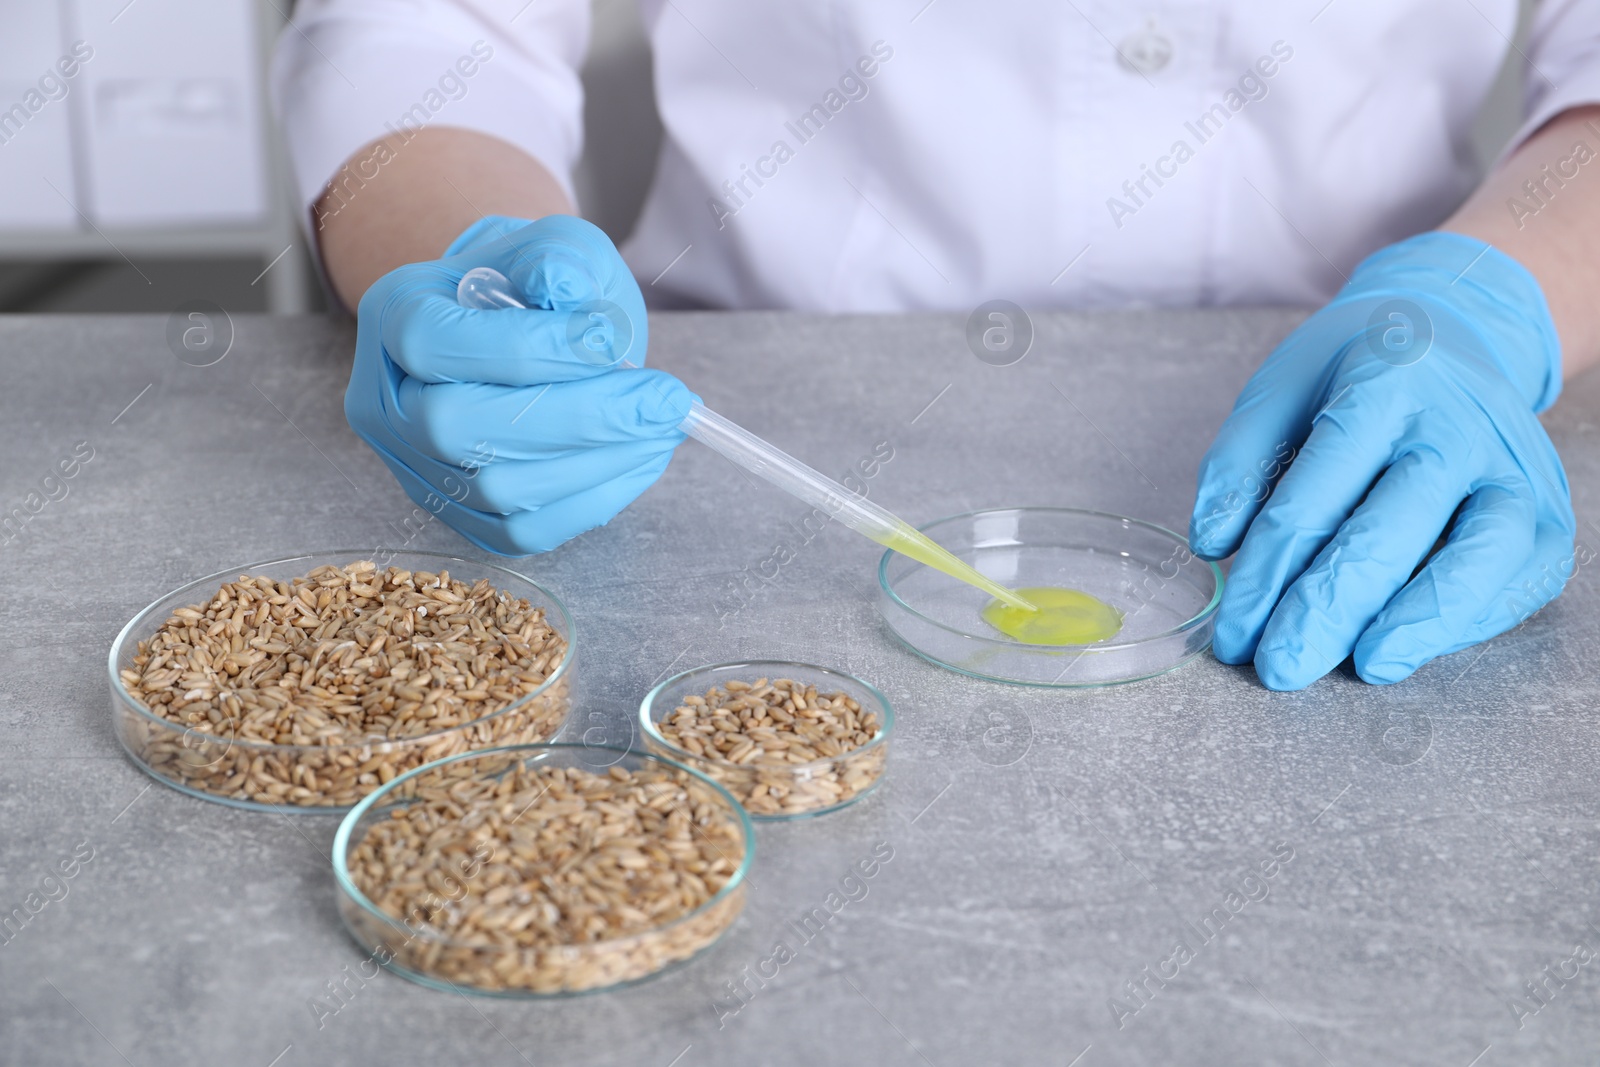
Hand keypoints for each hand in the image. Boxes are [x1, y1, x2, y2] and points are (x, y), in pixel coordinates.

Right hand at [346, 214, 694, 554]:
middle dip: (577, 416)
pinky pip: (525, 531)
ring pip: (497, 488)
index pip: (438, 343)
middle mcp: (388, 402)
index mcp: (394, 317)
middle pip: (459, 426)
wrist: (524, 331)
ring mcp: (419, 468)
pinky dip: (594, 498)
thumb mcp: (555, 246)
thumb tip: (570, 293)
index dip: (528, 348)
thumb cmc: (537, 287)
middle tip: (666, 399)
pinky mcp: (461, 517)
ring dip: (598, 461)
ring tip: (664, 425)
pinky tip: (641, 458)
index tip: (612, 342)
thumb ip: (561, 258)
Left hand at [1188, 232, 1575, 689]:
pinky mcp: (1548, 507)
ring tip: (1364, 667)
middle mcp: (1458, 422)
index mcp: (1383, 383)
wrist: (1453, 331)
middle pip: (1391, 527)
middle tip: (1280, 667)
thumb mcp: (1278, 389)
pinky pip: (1525, 572)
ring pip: (1481, 551)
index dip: (1268, 571)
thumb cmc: (1352, 374)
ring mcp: (1515, 464)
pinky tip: (1411, 648)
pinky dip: (1471, 618)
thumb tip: (1212, 545)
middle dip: (1329, 609)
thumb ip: (1237, 461)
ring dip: (1420, 619)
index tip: (1233, 632)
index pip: (1316, 491)